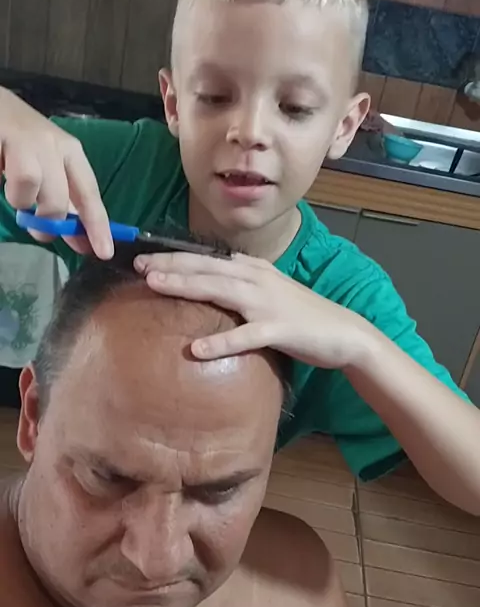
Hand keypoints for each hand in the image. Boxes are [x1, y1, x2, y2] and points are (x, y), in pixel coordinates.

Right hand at [0, 87, 112, 257]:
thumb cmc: (21, 143)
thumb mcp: (50, 169)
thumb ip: (64, 203)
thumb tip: (82, 241)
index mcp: (71, 152)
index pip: (89, 193)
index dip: (97, 226)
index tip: (104, 252)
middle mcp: (53, 143)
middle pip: (57, 198)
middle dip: (47, 221)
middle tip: (38, 228)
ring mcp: (26, 139)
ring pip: (30, 184)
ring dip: (19, 199)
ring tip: (13, 192)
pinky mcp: (2, 138)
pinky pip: (7, 178)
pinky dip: (4, 188)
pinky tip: (0, 176)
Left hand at [134, 251, 370, 366]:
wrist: (343, 332)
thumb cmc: (301, 316)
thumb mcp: (268, 293)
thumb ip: (240, 288)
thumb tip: (209, 287)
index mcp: (253, 270)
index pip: (207, 260)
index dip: (174, 256)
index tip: (143, 256)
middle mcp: (257, 280)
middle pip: (207, 268)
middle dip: (170, 264)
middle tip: (138, 264)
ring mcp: (268, 303)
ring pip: (220, 290)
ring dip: (186, 286)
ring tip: (155, 285)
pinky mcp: (279, 330)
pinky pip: (245, 337)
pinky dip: (221, 343)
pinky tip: (196, 349)